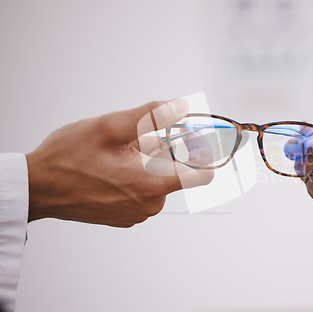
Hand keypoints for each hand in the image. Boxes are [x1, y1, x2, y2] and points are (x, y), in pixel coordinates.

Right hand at [26, 99, 212, 226]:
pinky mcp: (125, 217)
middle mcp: (150, 205)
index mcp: (152, 184)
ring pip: (155, 179)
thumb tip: (181, 107)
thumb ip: (151, 116)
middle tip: (129, 144)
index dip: (202, 154)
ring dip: (142, 164)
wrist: (38, 187)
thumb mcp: (110, 127)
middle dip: (159, 152)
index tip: (194, 140)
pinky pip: (140, 191)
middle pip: (174, 171)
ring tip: (112, 158)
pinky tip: (107, 171)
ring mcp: (137, 214)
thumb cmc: (69, 158)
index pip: (201, 175)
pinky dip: (131, 177)